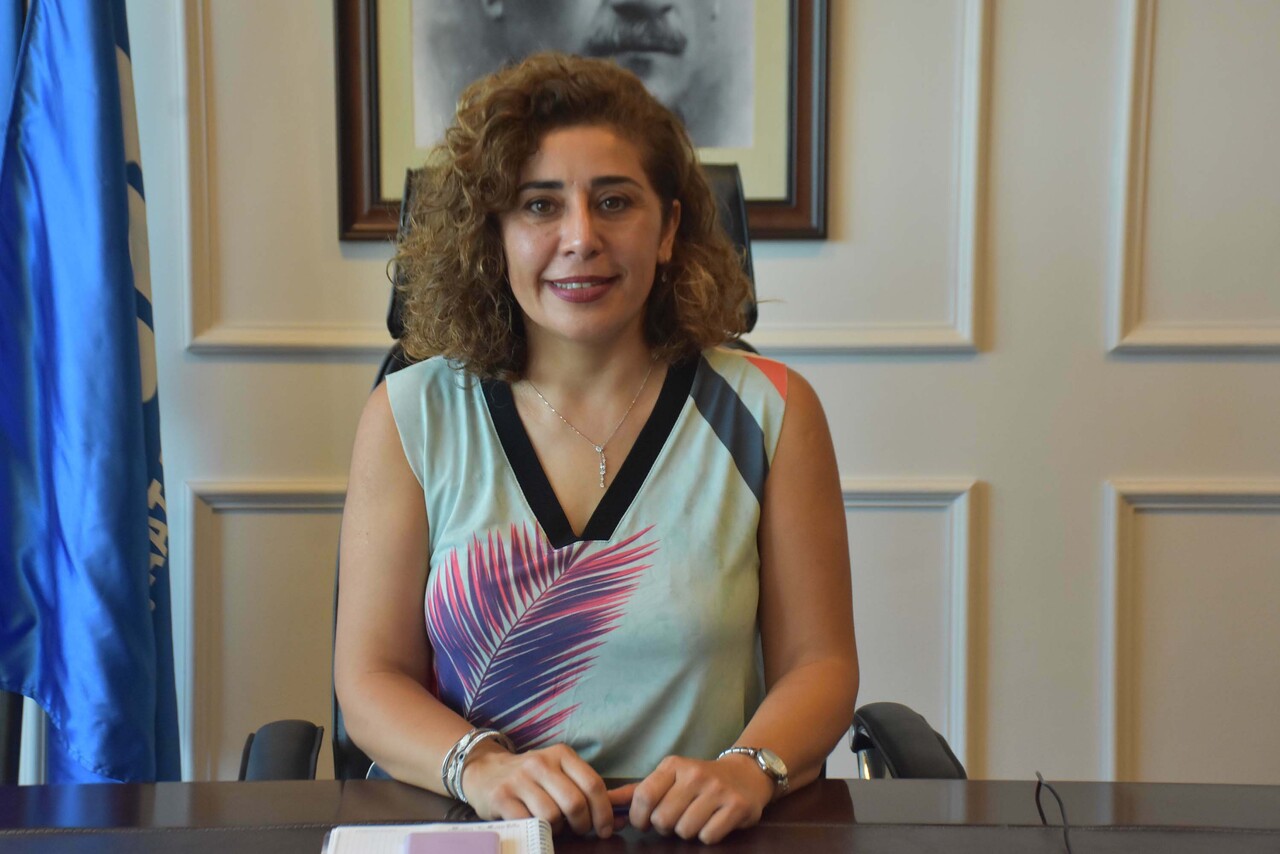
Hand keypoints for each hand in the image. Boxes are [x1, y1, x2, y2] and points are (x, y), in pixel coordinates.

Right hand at [460, 743, 614, 837]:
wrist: (484, 771)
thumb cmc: (531, 777)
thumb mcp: (558, 774)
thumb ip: (586, 792)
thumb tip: (620, 820)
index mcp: (561, 754)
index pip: (593, 784)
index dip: (604, 812)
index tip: (605, 829)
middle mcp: (541, 763)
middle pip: (575, 802)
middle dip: (582, 824)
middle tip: (579, 830)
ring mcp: (519, 779)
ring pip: (552, 815)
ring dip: (558, 829)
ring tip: (554, 825)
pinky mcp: (502, 797)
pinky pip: (529, 822)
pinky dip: (537, 831)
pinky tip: (536, 825)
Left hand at [620, 754, 775, 843]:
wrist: (745, 775)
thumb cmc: (699, 781)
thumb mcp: (669, 778)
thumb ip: (636, 791)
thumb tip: (604, 799)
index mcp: (673, 765)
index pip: (643, 796)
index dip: (639, 817)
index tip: (644, 823)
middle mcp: (695, 774)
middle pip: (662, 819)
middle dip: (665, 827)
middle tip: (677, 819)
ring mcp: (717, 790)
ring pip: (684, 830)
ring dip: (687, 832)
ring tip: (697, 818)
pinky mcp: (736, 806)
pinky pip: (708, 837)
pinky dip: (707, 836)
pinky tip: (714, 822)